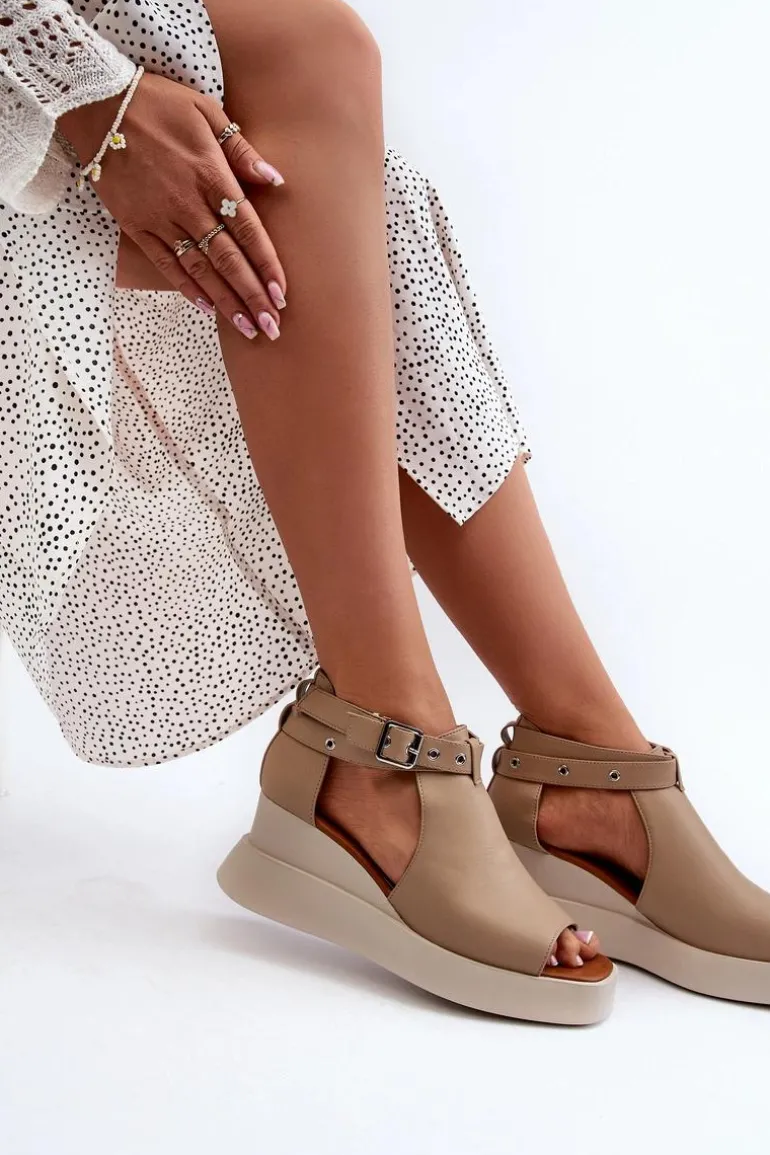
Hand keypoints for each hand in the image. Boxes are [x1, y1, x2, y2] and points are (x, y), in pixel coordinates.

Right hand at [58, 72, 286, 339]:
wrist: (98, 105)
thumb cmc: (158, 104)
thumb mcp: (207, 111)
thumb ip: (241, 150)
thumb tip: (275, 179)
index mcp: (211, 176)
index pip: (248, 230)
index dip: (267, 265)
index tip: (283, 294)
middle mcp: (189, 204)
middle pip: (228, 260)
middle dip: (252, 296)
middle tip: (273, 326)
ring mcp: (161, 219)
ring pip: (200, 269)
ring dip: (226, 302)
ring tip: (248, 328)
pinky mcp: (136, 225)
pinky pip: (167, 264)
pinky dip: (188, 288)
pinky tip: (208, 309)